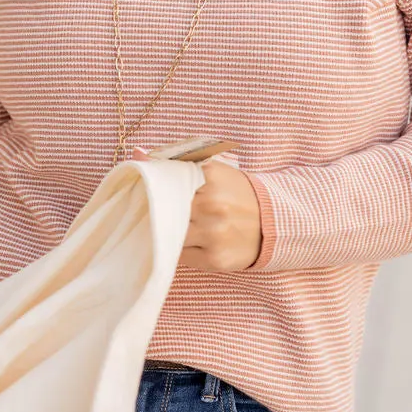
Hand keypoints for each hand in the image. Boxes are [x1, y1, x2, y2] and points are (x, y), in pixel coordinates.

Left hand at [132, 147, 262, 271]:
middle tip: (151, 214)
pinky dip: (178, 250)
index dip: (151, 190)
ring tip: (168, 229)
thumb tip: (138, 152)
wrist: (273, 223)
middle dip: (154, 214)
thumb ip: (175, 161)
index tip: (145, 193)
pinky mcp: (215, 259)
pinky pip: (181, 256)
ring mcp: (214, 233)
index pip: (164, 183)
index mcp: (209, 176)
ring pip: (169, 236)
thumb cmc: (235, 194)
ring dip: (165, 234)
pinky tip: (186, 243)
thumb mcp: (211, 170)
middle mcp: (212, 204)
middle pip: (163, 211)